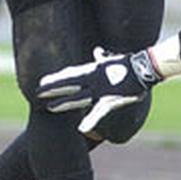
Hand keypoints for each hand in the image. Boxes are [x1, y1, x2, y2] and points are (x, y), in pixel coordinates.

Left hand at [37, 47, 162, 131]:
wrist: (143, 68)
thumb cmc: (129, 64)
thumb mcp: (112, 59)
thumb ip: (103, 57)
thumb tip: (97, 51)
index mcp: (92, 71)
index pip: (69, 75)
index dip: (55, 79)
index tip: (41, 81)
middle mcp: (92, 80)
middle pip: (68, 85)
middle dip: (53, 89)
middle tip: (36, 93)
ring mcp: (100, 90)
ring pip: (77, 97)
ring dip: (63, 103)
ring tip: (49, 108)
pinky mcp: (110, 99)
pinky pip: (98, 112)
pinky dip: (90, 120)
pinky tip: (81, 129)